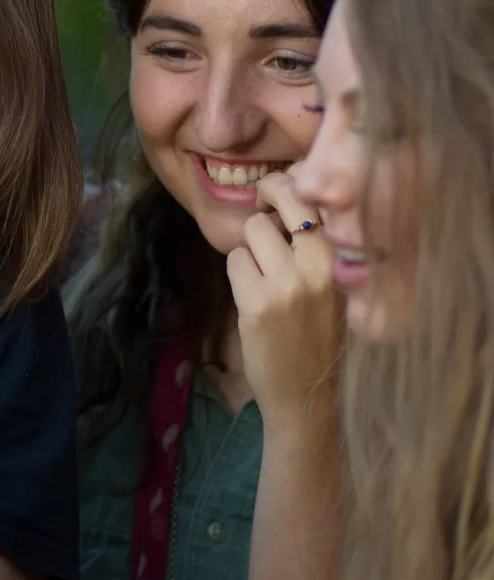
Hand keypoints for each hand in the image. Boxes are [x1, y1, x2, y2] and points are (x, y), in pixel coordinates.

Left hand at [227, 167, 342, 429]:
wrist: (308, 394)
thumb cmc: (320, 337)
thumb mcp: (336, 286)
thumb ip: (319, 246)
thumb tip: (288, 197)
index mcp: (347, 258)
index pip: (320, 196)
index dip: (294, 183)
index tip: (284, 187)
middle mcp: (322, 265)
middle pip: (283, 199)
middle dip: (266, 199)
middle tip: (261, 205)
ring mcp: (288, 284)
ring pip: (252, 231)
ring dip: (250, 247)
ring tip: (262, 273)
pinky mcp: (258, 303)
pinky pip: (235, 261)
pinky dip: (238, 272)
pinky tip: (252, 295)